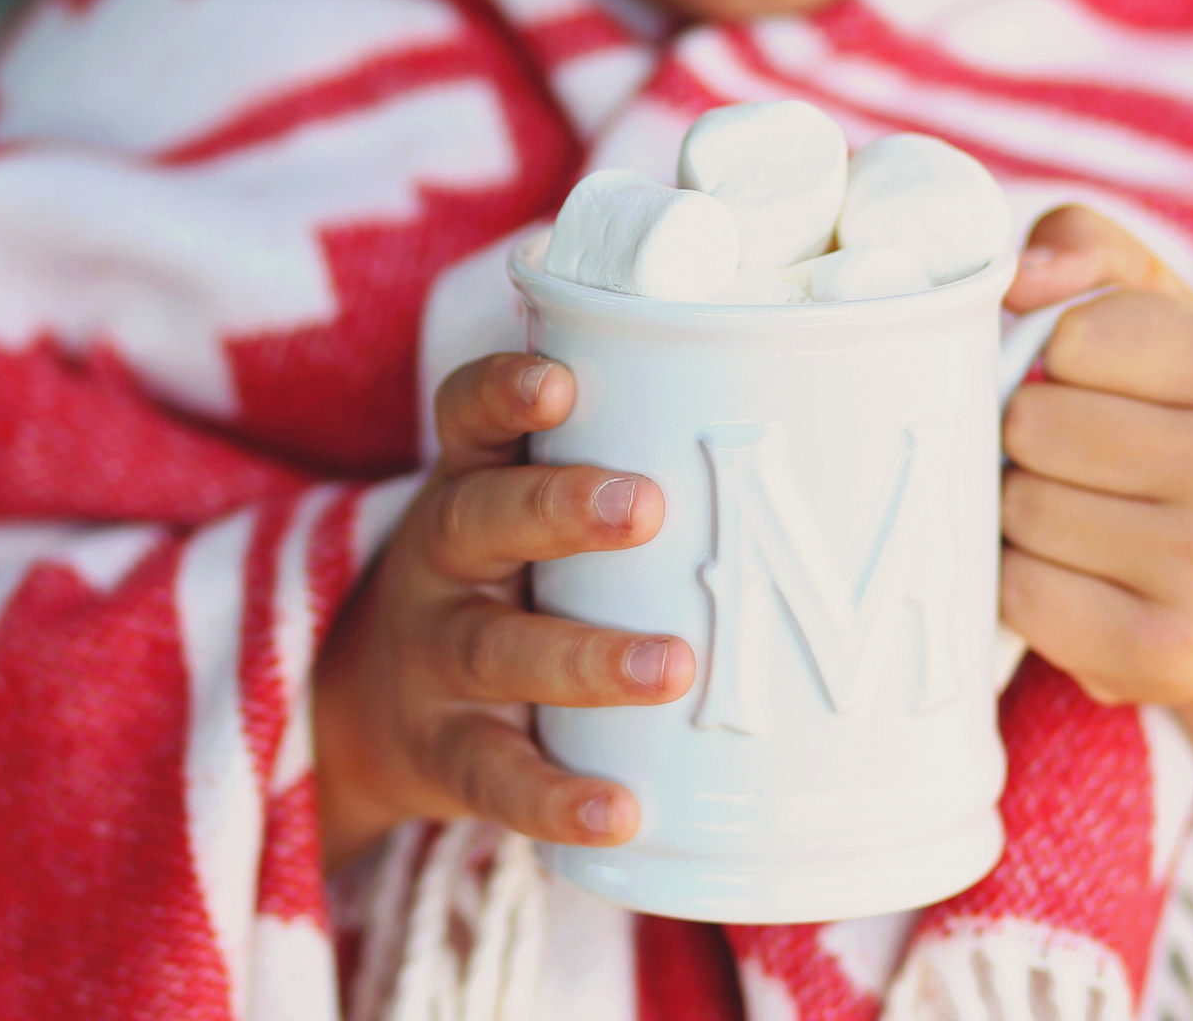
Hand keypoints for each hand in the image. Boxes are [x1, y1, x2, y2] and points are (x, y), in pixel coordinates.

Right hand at [312, 353, 695, 869]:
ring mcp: (437, 662)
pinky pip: (496, 776)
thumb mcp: (525, 517)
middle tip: (647, 506)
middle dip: (560, 509)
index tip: (559, 382)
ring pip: (497, 650)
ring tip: (672, 667)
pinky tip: (616, 812)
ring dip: (586, 658)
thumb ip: (620, 474)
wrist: (371, 710)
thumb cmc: (507, 584)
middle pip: (481, 522)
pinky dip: (554, 798)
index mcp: (469, 487)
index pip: (469, 420)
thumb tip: (822, 436)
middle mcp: (444, 564)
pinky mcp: (448, 753)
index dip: (504, 393)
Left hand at [999, 205, 1192, 983]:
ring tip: (1087, 517)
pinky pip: (1017, 593)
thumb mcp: (1167, 316)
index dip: (1057, 357)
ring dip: (1025, 510)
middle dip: (1033, 437)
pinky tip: (1079, 576)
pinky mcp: (1163, 654)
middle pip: (1032, 426)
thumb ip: (1089, 250)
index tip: (1097, 383)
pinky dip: (1025, 582)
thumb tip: (1021, 277)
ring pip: (1018, 509)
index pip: (1070, 336)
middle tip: (1085, 461)